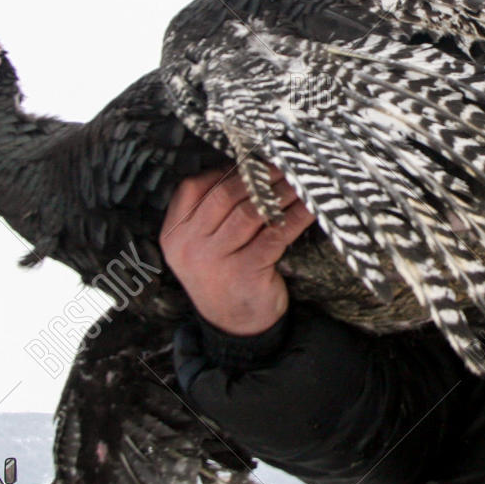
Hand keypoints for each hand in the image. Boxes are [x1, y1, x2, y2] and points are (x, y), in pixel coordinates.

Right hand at [160, 165, 315, 335]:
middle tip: (282, 163)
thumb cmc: (223, 275)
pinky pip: (274, 235)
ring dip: (280, 192)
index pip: (193, 188)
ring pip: (251, 212)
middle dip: (257, 176)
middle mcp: (190, 246)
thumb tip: (246, 167)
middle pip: (225, 196)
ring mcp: (215, 261)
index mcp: (174, 233)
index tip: (252, 157)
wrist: (233, 326)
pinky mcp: (244, 273)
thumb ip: (209, 212)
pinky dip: (295, 217)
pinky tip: (310, 206)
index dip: (225, 169)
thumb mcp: (202, 245)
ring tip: (299, 179)